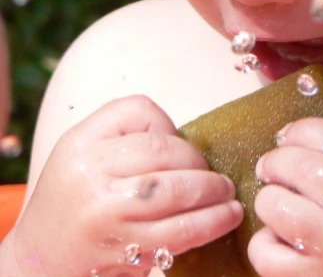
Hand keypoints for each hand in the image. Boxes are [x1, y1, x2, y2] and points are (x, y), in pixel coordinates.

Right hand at [11, 95, 242, 276]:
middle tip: (217, 175)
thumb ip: (127, 128)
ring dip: (213, 194)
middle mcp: (91, 177)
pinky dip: (209, 224)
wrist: (38, 260)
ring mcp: (108, 218)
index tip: (185, 148)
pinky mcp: (124, 253)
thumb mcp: (83, 148)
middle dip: (200, 163)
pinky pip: (178, 234)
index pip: (143, 117)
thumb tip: (184, 138)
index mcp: (81, 144)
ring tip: (229, 196)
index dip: (173, 129)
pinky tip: (225, 217)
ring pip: (177, 194)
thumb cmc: (72, 195)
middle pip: (165, 153)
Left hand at [249, 118, 322, 276]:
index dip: (298, 130)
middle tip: (270, 165)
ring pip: (277, 207)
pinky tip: (278, 239)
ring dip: (268, 198)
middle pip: (298, 166)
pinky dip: (264, 244)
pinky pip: (268, 256)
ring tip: (275, 199)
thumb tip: (297, 138)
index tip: (288, 136)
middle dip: (275, 160)